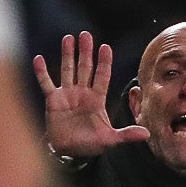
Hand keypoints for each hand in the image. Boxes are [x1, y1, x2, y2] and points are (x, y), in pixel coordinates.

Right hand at [32, 31, 149, 158]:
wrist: (69, 151)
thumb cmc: (90, 144)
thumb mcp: (110, 139)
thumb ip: (126, 134)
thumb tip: (147, 134)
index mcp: (97, 99)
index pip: (102, 76)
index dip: (104, 63)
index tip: (105, 47)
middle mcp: (82, 93)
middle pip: (85, 68)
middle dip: (86, 52)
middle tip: (86, 35)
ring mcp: (67, 95)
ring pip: (67, 70)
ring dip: (68, 55)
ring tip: (68, 38)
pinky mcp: (53, 101)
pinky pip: (46, 84)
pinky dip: (42, 72)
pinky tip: (38, 59)